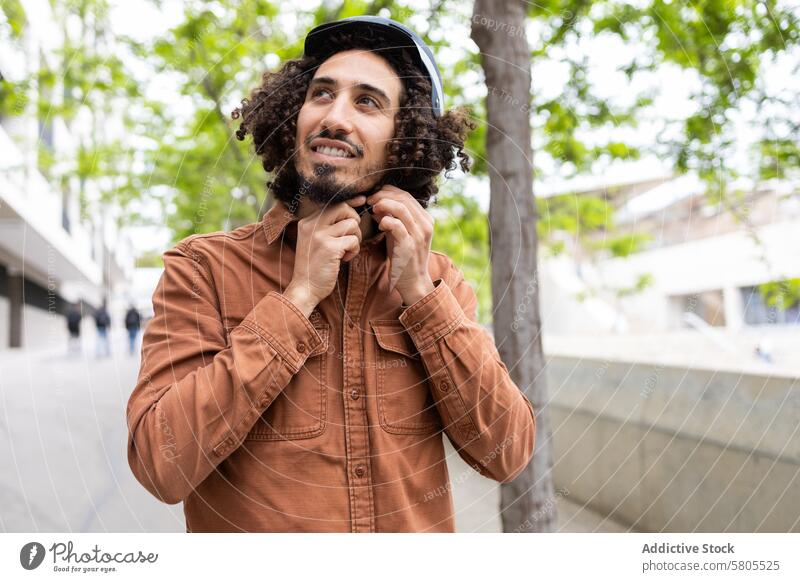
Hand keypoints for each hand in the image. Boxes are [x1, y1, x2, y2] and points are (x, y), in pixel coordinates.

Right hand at [284, 196, 365, 316]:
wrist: (305, 288)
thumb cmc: (314, 266)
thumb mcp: (315, 241)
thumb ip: (328, 225)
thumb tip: (352, 207)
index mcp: (307, 222)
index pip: (332, 203)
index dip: (350, 202)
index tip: (362, 200)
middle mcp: (311, 225)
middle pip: (343, 208)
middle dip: (354, 220)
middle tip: (352, 236)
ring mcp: (319, 235)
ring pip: (351, 224)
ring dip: (355, 238)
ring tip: (346, 251)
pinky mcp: (329, 247)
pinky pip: (353, 240)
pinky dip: (354, 250)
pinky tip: (344, 259)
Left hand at [367, 185, 434, 304]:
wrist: (413, 282)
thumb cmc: (404, 257)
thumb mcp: (399, 234)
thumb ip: (391, 218)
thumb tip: (376, 203)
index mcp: (425, 219)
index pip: (407, 195)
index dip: (389, 191)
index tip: (375, 194)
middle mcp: (425, 225)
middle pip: (404, 198)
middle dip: (383, 195)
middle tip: (370, 200)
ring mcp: (418, 235)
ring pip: (401, 208)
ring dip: (383, 205)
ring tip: (373, 209)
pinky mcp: (409, 246)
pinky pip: (397, 225)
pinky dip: (385, 221)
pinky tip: (380, 225)